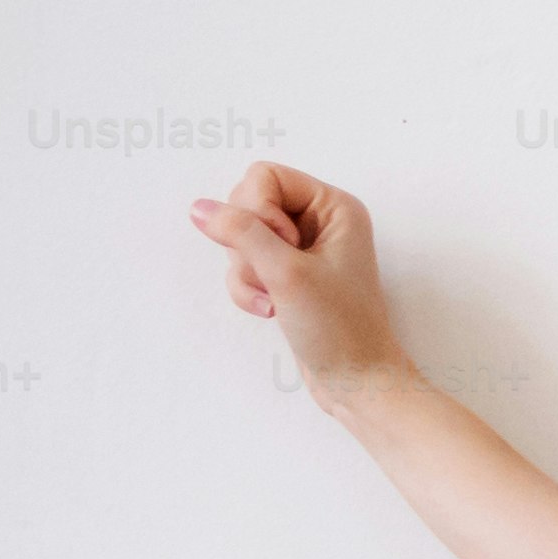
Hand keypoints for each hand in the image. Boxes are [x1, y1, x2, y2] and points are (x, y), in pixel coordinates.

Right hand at [188, 163, 412, 405]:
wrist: (357, 382)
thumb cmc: (339, 329)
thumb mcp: (287, 273)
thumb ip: (241, 233)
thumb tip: (200, 209)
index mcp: (334, 207)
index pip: (265, 176)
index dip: (258, 209)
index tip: (282, 246)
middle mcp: (320, 221)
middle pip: (247, 204)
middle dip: (249, 245)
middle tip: (277, 275)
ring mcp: (301, 250)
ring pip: (240, 239)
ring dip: (247, 273)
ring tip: (276, 300)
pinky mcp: (286, 276)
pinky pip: (244, 266)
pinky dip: (248, 289)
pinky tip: (272, 312)